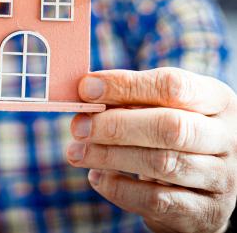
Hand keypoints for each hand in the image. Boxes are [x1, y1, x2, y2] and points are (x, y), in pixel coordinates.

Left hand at [66, 67, 236, 232]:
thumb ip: (130, 98)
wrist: (202, 188)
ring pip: (162, 164)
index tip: (85, 88)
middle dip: (116, 125)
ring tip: (77, 151)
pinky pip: (156, 200)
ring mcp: (221, 177)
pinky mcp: (205, 212)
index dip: (126, 85)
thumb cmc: (172, 133)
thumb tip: (85, 91)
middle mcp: (227, 137)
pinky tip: (96, 177)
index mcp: (217, 100)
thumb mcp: (162, 108)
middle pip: (171, 127)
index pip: (173, 85)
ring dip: (109, 156)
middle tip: (77, 126)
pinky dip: (119, 188)